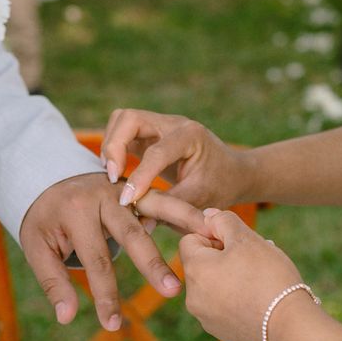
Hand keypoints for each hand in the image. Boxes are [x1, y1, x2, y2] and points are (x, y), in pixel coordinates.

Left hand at [19, 173, 209, 330]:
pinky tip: (208, 224)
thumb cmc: (43, 218)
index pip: (96, 259)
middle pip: (131, 234)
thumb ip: (53, 281)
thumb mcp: (36, 246)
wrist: (48, 176)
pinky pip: (162, 200)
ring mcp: (122, 188)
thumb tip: (67, 318)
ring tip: (211, 240)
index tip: (113, 325)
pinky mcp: (135, 187)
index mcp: (75, 211)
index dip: (106, 295)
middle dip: (152, 264)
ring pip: (156, 207)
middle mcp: (102, 196)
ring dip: (184, 224)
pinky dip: (184, 211)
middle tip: (172, 291)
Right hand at [101, 109, 254, 209]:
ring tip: (112, 175)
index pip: (157, 152)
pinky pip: (122, 130)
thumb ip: (172, 209)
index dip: (139, 177)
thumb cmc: (219, 187)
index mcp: (191, 136)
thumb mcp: (200, 200)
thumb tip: (139, 221)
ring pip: (121, 120)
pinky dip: (113, 148)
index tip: (127, 201)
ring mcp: (159, 124)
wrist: (230, 173)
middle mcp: (173, 123)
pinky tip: (115, 172)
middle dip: (114, 147)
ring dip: (111, 145)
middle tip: (112, 178)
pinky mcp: (149, 132)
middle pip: (130, 119)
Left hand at [179, 209, 303, 340]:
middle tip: (254, 261)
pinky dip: (236, 301)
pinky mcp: (222, 333)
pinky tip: (259, 301)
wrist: (291, 327)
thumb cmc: (268, 277)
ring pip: (213, 287)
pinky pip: (223, 308)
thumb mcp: (246, 238)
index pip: (190, 240)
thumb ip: (223, 221)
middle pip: (202, 265)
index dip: (214, 236)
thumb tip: (208, 216)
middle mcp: (192, 297)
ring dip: (230, 278)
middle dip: (224, 258)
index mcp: (194, 270)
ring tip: (260, 281)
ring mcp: (206, 318)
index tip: (239, 245)